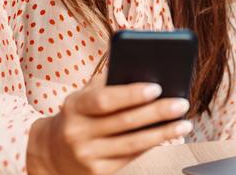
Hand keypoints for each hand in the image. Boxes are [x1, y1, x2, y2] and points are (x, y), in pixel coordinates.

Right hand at [27, 74, 192, 174]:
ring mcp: (87, 155)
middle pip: (124, 122)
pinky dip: (151, 145)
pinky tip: (168, 135)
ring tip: (184, 123)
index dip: (131, 94)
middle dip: (157, 112)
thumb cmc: (80, 113)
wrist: (51, 151)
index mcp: (74, 106)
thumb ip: (110, 82)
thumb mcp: (85, 94)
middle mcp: (77, 132)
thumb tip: (147, 70)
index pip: (104, 100)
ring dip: (162, 133)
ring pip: (132, 144)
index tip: (157, 87)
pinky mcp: (97, 172)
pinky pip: (130, 157)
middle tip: (181, 103)